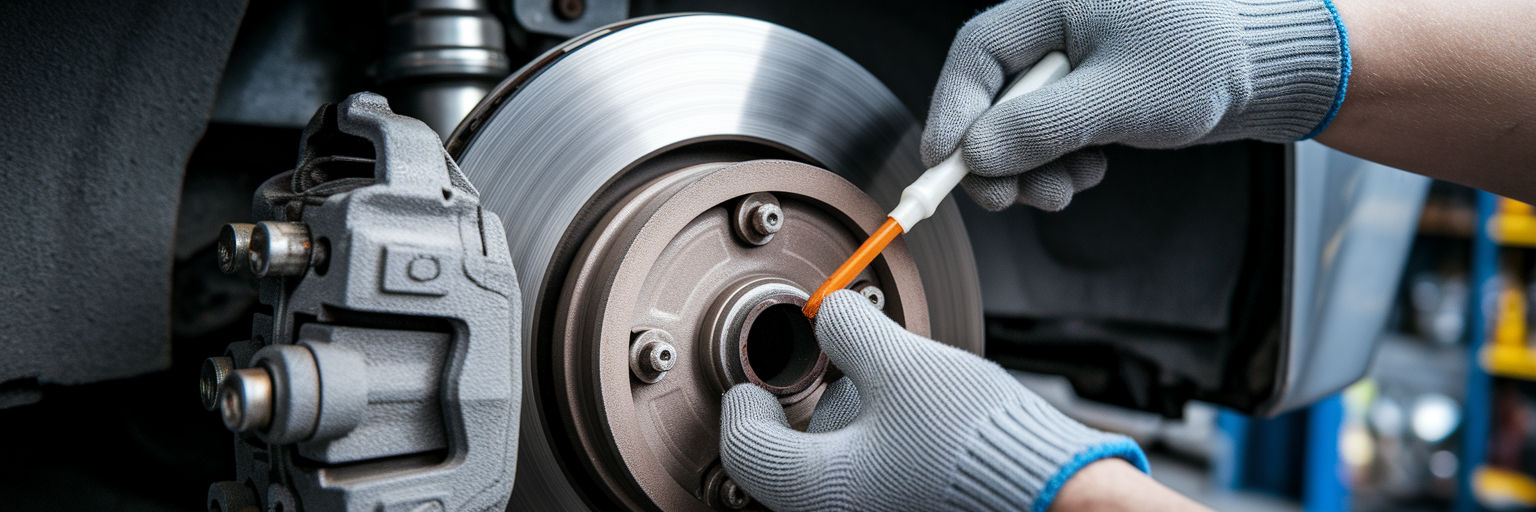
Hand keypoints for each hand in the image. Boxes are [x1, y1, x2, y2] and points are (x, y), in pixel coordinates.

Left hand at [719, 290, 1147, 511]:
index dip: (746, 399)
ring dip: (850, 423)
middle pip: (787, 456)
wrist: (1050, 490)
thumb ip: (849, 331)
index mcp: (815, 485)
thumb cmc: (977, 443)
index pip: (744, 444)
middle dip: (812, 404)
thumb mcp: (902, 363)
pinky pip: (869, 479)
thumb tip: (828, 316)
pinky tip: (918, 425)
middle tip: (843, 370)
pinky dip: (880, 447)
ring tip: (898, 397)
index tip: (757, 378)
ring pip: (831, 467)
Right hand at [923, 0, 1346, 210]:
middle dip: (994, 155)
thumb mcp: (1119, 98)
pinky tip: (1089, 170)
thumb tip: (977, 156)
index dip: (952, 112)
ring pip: (1016, 125)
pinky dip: (1058, 164)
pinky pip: (1047, 135)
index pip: (976, 56)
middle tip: (1006, 198)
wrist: (1270, 73)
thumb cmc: (1209, 63)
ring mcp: (1070, 65)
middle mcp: (1054, 31)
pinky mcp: (1086, 94)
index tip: (946, 163)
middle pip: (988, 97)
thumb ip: (1042, 126)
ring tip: (1065, 188)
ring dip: (1030, 169)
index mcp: (1052, 5)